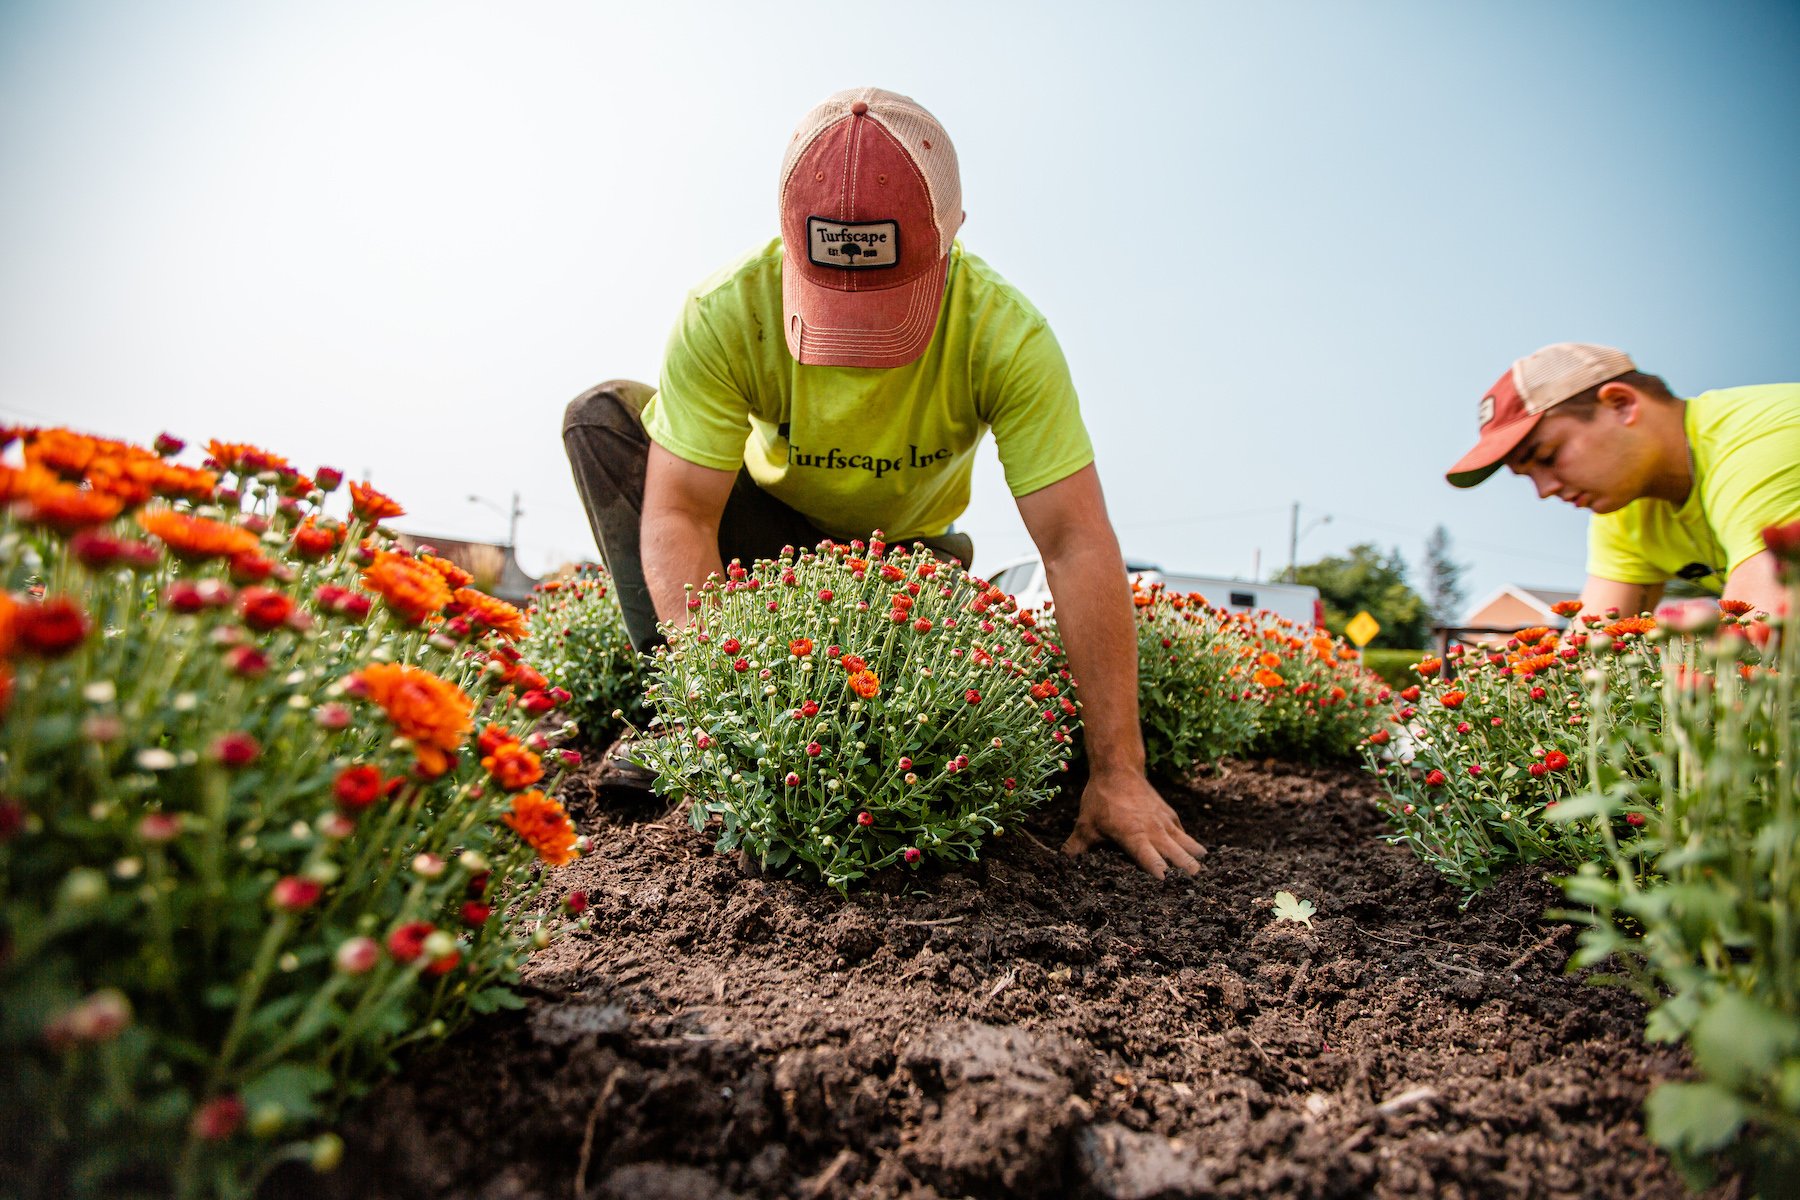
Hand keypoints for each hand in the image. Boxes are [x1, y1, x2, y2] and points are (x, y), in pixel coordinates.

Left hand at [1061, 768, 1205, 878]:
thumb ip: (1076, 847)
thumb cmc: (1100, 798)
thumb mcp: (1086, 824)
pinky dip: (1189, 843)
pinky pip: (1183, 832)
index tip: (1166, 884)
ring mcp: (1164, 822)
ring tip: (1202, 873)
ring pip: (1186, 842)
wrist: (1118, 768)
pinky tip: (1195, 854)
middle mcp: (1153, 830)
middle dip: (1185, 869)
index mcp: (1134, 836)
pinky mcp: (1169, 814)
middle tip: (1194, 883)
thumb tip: (1062, 863)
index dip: (1158, 873)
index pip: (1150, 859)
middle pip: (1176, 854)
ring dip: (1193, 857)